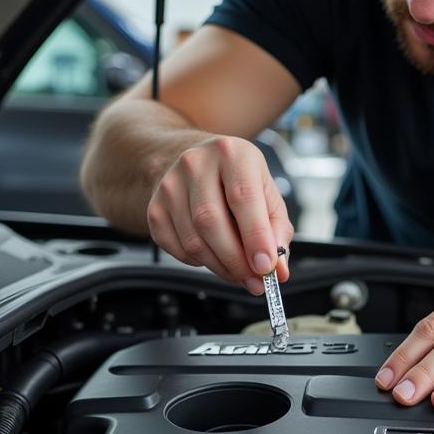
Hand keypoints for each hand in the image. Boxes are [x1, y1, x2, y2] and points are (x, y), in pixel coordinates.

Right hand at [146, 135, 291, 292]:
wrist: (195, 162)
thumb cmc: (236, 179)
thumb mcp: (267, 193)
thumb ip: (277, 232)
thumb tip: (279, 269)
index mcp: (232, 153)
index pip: (243, 198)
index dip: (255, 237)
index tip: (266, 266)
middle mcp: (196, 164)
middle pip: (211, 222)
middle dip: (236, 260)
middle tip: (255, 280)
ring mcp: (170, 186)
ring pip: (193, 241)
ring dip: (220, 266)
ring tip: (238, 271)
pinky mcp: (154, 208)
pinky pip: (177, 249)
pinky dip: (199, 262)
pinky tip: (213, 254)